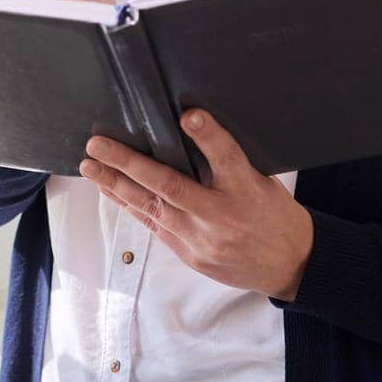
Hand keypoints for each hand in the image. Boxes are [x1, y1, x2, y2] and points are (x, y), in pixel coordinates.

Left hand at [78, 109, 314, 300]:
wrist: (291, 266)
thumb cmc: (276, 215)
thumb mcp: (264, 181)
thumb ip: (230, 161)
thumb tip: (191, 128)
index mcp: (248, 190)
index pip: (228, 157)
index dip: (208, 136)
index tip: (188, 116)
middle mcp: (222, 216)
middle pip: (171, 187)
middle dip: (129, 163)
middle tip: (98, 145)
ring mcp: (203, 240)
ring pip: (152, 208)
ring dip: (116, 185)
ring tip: (90, 166)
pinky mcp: (191, 256)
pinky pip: (154, 226)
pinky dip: (130, 206)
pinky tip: (111, 190)